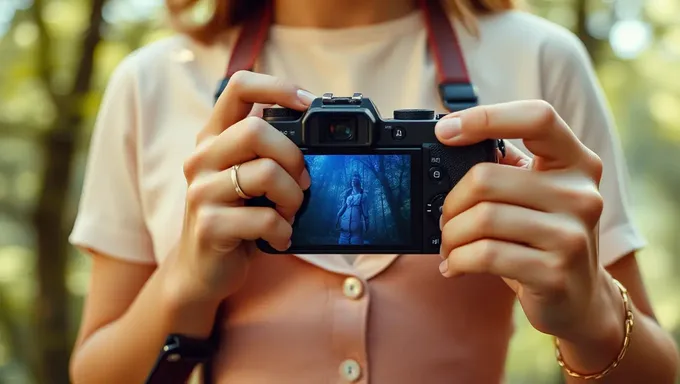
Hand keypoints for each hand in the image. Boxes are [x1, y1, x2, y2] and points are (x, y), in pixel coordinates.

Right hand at [167, 71, 313, 305]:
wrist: (202, 269)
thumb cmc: (237, 216)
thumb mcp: (247, 177)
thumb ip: (267, 151)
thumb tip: (315, 132)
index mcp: (213, 137)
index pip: (239, 87)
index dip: (277, 87)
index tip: (308, 103)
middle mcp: (201, 158)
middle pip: (256, 131)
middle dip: (293, 158)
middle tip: (303, 183)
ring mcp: (201, 191)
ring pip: (266, 173)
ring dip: (293, 197)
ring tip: (290, 213)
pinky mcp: (209, 225)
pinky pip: (265, 218)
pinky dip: (283, 230)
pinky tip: (280, 237)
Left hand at [435, 100, 622, 342]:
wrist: (581, 299)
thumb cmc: (545, 237)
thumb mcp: (538, 194)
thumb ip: (507, 168)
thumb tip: (451, 143)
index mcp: (577, 162)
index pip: (537, 118)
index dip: (487, 118)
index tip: (446, 132)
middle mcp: (581, 194)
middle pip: (486, 178)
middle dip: (451, 203)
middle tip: (445, 219)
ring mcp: (571, 235)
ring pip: (481, 218)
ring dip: (451, 235)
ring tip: (450, 246)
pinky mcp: (554, 272)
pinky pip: (485, 255)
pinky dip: (458, 260)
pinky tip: (455, 265)